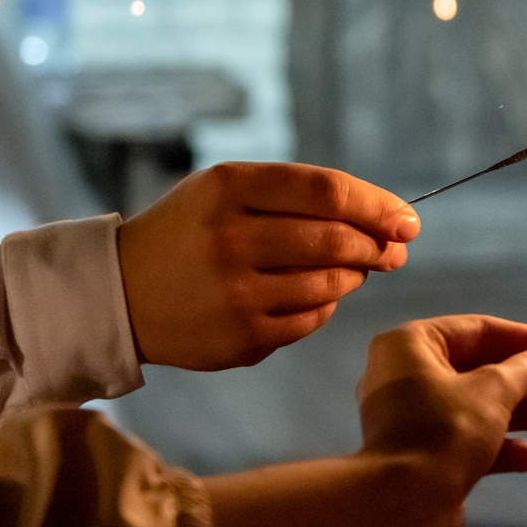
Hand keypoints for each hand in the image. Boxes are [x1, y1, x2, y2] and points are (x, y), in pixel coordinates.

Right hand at [116, 162, 417, 369]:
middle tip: (391, 250)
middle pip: (337, 239)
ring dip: (354, 276)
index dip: (377, 205)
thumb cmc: (190, 232)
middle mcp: (231, 239)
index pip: (328, 191)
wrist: (120, 293)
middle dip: (377, 245)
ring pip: (331, 284)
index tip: (406, 219)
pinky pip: (312, 319)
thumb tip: (385, 221)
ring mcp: (236, 294)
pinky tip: (310, 295)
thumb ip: (298, 195)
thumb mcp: (226, 189)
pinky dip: (324, 305)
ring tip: (350, 269)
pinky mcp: (241, 338)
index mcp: (229, 188)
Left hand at [356, 316, 526, 488]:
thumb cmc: (443, 434)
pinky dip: (504, 446)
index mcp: (412, 346)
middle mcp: (409, 377)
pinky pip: (472, 442)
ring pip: (485, 407)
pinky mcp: (427, 458)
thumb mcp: (494, 391)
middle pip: (488, 370)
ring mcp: (417, 421)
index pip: (483, 330)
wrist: (402, 510)